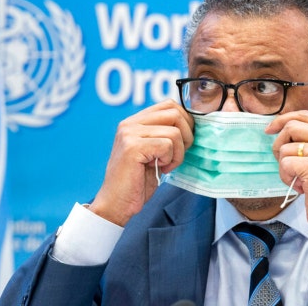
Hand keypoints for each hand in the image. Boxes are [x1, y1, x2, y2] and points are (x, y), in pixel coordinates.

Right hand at [91, 100, 193, 226]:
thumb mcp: (152, 152)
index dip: (186, 121)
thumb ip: (163, 134)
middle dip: (187, 135)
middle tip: (178, 155)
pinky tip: (160, 168)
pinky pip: (167, 145)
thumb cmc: (136, 181)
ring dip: (178, 153)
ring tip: (166, 165)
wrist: (116, 203)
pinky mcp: (133, 147)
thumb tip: (191, 123)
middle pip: (175, 113)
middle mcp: (129, 123)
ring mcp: (130, 134)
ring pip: (174, 132)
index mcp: (134, 122)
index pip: (169, 104)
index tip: (184, 142)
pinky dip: (170, 160)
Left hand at [266, 110, 307, 258]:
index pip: (305, 115)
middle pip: (291, 126)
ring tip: (299, 181)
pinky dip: (286, 178)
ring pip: (285, 148)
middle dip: (279, 144)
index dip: (283, 119)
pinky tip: (300, 188)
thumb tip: (284, 129)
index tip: (270, 129)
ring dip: (284, 167)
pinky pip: (284, 164)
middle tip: (283, 162)